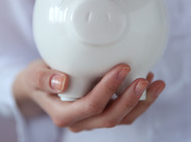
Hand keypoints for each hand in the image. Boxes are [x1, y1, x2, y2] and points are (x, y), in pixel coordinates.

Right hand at [12, 59, 164, 131]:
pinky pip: (123, 112)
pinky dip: (138, 100)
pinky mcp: (101, 112)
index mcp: (64, 115)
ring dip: (141, 103)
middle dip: (130, 100)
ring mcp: (92, 119)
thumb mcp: (34, 76)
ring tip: (156, 83)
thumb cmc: (37, 78)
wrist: (39, 86)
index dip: (109, 89)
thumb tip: (61, 82)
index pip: (91, 106)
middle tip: (144, 79)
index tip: (122, 68)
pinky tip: (148, 82)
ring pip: (121, 118)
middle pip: (110, 117)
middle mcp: (80, 122)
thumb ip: (44, 79)